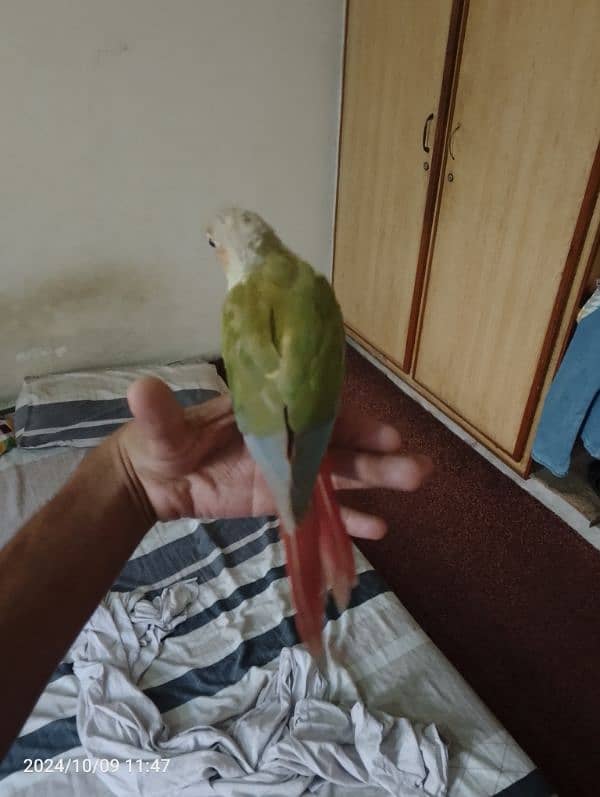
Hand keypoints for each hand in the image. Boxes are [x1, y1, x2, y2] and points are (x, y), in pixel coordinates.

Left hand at [114, 377, 432, 538]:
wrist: (155, 479)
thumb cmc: (162, 441)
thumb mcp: (160, 426)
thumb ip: (159, 411)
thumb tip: (141, 388)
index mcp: (268, 411)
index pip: (316, 412)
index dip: (351, 421)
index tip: (381, 432)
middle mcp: (287, 437)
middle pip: (339, 444)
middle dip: (376, 454)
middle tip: (415, 467)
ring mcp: (288, 470)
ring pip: (339, 474)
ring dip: (375, 481)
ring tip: (413, 484)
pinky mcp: (281, 500)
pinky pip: (320, 510)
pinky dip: (347, 519)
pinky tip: (378, 529)